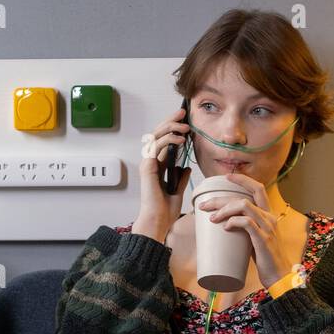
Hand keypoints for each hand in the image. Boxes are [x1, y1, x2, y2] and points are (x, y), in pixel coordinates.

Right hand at [134, 107, 192, 241]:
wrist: (158, 221)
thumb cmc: (165, 211)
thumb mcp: (177, 191)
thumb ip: (180, 178)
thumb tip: (186, 168)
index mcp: (157, 166)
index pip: (163, 140)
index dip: (172, 128)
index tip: (185, 120)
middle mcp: (150, 162)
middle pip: (158, 133)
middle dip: (170, 120)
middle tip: (183, 112)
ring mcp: (147, 164)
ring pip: (156, 136)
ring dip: (171, 127)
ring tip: (185, 127)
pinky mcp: (147, 167)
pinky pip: (156, 146)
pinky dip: (168, 139)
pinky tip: (181, 139)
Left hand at [198, 172, 290, 289]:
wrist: (279, 276)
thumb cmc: (266, 259)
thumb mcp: (256, 238)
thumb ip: (246, 228)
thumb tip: (225, 224)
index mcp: (268, 215)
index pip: (258, 188)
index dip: (243, 179)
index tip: (226, 177)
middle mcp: (269, 217)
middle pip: (244, 196)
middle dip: (221, 198)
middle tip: (204, 205)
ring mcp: (267, 227)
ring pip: (243, 206)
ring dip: (224, 209)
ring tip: (212, 218)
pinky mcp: (263, 239)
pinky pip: (246, 223)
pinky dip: (233, 222)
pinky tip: (225, 227)